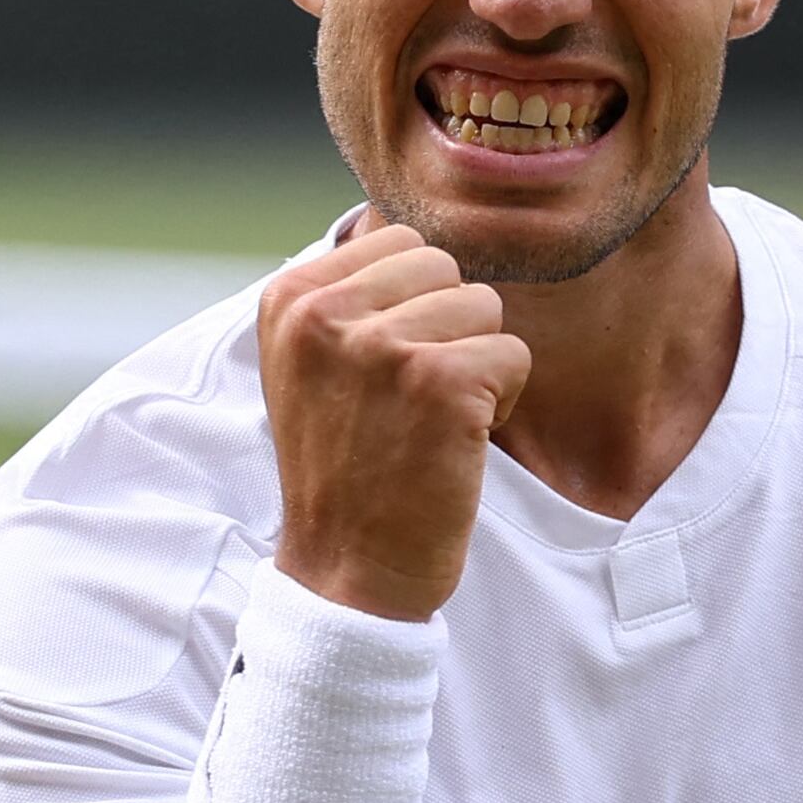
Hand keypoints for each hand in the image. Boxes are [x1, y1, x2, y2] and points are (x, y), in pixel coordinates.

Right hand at [259, 225, 531, 621]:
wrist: (346, 571)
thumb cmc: (344, 467)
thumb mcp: (312, 364)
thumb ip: (349, 293)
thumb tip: (409, 232)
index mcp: (289, 297)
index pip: (397, 243)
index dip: (413, 305)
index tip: (381, 373)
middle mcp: (326, 313)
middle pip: (444, 267)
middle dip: (448, 328)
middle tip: (412, 401)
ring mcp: (383, 347)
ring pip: (484, 306)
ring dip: (477, 365)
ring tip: (431, 421)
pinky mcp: (441, 383)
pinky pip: (514, 353)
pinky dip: (503, 400)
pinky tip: (457, 442)